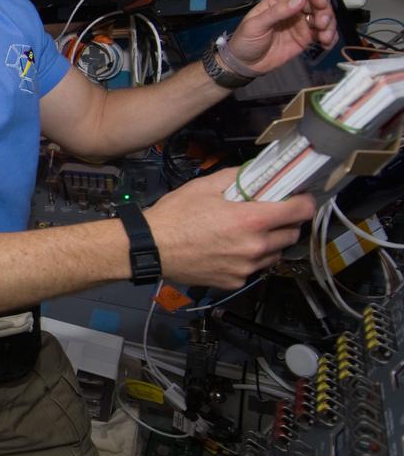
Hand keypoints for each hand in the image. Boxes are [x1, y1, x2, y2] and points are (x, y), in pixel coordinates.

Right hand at [145, 168, 314, 288]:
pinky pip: (254, 269)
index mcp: (251, 220)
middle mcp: (255, 247)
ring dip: (270, 242)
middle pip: (293, 235)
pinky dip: (249, 259)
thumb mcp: (205, 186)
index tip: (299, 197)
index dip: (304, 201)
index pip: (300, 211)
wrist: (150, 248)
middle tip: (270, 214)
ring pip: (275, 254)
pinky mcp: (235, 282)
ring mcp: (246, 268)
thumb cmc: (175, 215)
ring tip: (248, 234)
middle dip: (287, 222)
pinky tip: (230, 250)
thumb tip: (257, 173)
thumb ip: (237, 177)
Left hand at [225, 0, 338, 74]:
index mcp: (280, 0)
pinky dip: (330, 37)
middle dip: (325, 11)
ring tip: (325, 38)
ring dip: (330, 25)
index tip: (321, 3)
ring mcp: (301, 23)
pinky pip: (323, 34)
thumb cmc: (245, 41)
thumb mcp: (255, 25)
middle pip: (318, 2)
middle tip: (322, 25)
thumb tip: (300, 0)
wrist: (244, 65)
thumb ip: (277, 12)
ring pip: (324, 17)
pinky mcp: (306, 38)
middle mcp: (294, 8)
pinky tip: (327, 44)